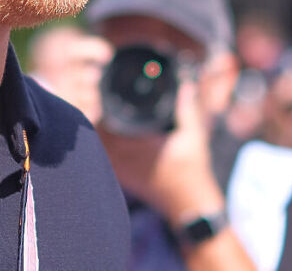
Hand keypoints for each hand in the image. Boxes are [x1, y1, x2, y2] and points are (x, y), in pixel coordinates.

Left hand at [98, 78, 223, 219]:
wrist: (189, 205)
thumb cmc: (192, 171)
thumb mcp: (193, 137)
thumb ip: (187, 109)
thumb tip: (185, 85)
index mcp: (138, 146)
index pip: (106, 124)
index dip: (104, 109)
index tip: (110, 99)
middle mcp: (124, 159)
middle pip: (97, 134)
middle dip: (102, 118)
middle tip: (110, 106)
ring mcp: (122, 171)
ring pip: (99, 147)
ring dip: (102, 133)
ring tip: (112, 120)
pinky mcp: (123, 179)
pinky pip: (105, 159)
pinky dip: (106, 148)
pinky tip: (116, 140)